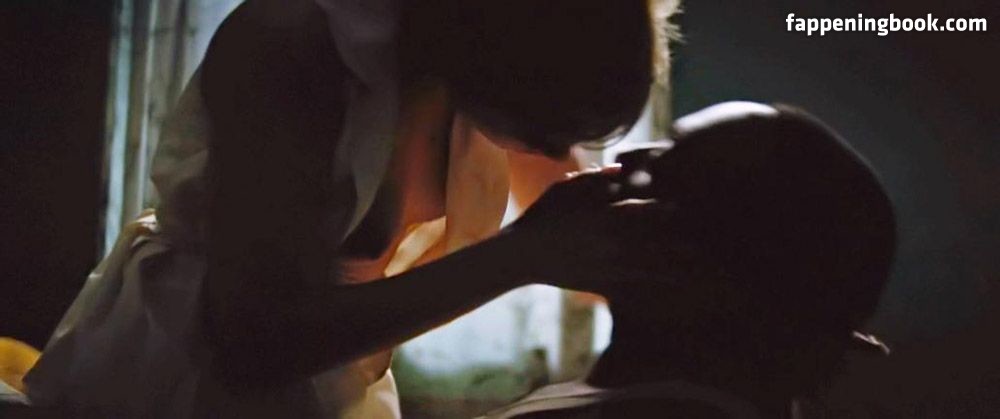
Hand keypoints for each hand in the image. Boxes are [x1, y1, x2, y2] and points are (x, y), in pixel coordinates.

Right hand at [504, 167, 684, 292]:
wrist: (520, 257)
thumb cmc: (541, 218)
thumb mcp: (562, 190)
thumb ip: (591, 179)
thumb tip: (619, 168)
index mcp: (602, 214)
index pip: (644, 207)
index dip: (667, 206)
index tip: (683, 206)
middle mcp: (609, 239)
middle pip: (656, 238)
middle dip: (681, 239)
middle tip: (704, 238)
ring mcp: (606, 264)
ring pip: (651, 265)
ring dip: (676, 264)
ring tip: (699, 264)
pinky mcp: (601, 283)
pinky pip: (634, 286)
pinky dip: (654, 285)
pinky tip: (673, 286)